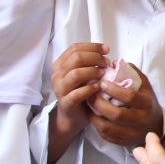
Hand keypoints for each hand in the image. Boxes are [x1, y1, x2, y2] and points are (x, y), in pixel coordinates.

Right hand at [48, 42, 108, 163]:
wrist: (73, 116)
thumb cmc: (82, 91)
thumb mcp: (84, 73)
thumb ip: (89, 62)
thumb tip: (105, 52)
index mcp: (60, 64)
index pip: (75, 48)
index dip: (92, 47)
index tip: (107, 50)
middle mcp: (57, 75)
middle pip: (76, 58)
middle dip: (95, 58)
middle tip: (106, 63)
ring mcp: (60, 89)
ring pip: (76, 73)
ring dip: (93, 72)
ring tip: (104, 74)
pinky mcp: (66, 102)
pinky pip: (77, 93)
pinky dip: (90, 88)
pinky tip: (99, 87)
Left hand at [89, 66, 162, 146]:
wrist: (155, 125)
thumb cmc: (147, 101)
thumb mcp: (145, 85)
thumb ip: (132, 72)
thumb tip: (115, 63)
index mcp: (147, 103)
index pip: (129, 97)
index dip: (113, 90)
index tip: (102, 83)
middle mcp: (141, 120)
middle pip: (116, 114)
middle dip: (100, 104)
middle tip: (90, 94)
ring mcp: (133, 133)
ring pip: (108, 128)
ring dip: (94, 116)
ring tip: (88, 106)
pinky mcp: (125, 142)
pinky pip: (107, 136)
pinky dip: (97, 126)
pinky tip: (93, 116)